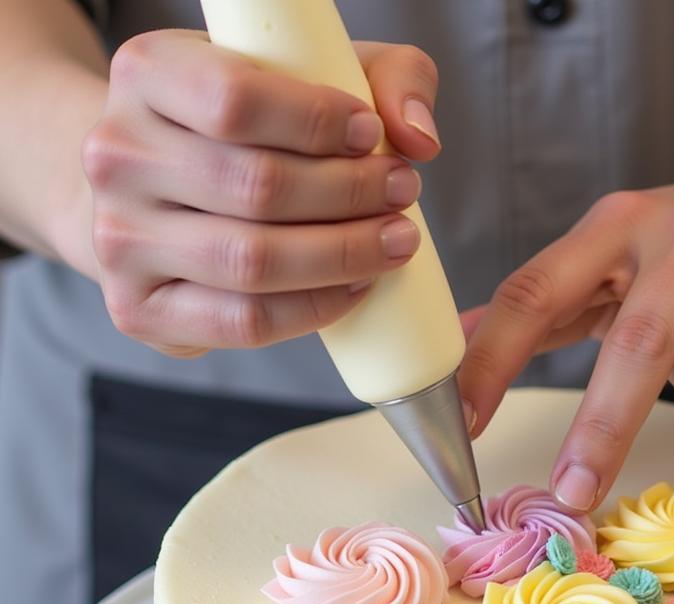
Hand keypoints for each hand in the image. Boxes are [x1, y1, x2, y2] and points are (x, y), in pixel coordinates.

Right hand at [82, 30, 441, 356]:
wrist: (155, 196)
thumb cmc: (243, 131)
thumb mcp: (305, 73)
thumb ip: (381, 77)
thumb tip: (419, 138)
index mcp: (145, 73)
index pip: (236, 101)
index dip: (319, 123)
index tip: (374, 136)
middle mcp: (116, 154)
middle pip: (256, 188)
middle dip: (350, 195)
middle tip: (402, 194)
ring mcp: (119, 239)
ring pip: (253, 261)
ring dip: (343, 255)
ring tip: (395, 242)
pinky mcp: (140, 309)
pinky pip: (244, 320)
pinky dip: (314, 309)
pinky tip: (355, 288)